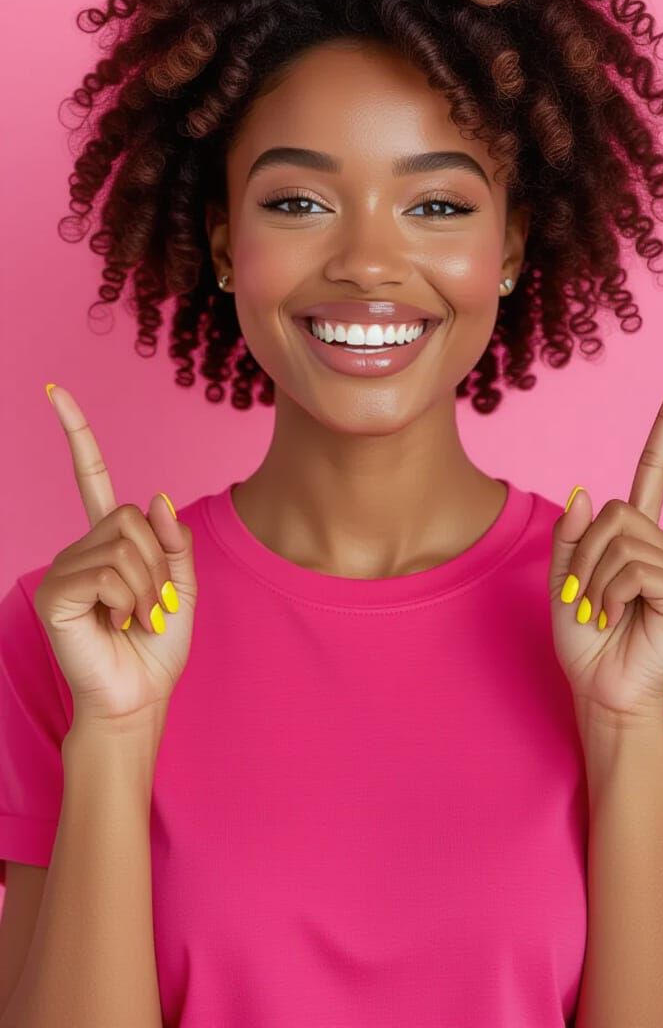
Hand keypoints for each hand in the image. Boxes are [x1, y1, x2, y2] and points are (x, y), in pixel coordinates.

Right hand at [35, 385, 197, 731]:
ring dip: (148, 586)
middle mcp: (81, 548)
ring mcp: (64, 569)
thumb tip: (156, 497)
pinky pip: (110, 572)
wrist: (139, 697)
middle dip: (158, 562)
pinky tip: (118, 623)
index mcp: (109, 541)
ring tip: (136, 618)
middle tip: (152, 604)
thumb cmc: (157, 647)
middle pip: (133, 516)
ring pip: (126, 544)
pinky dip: (130, 598)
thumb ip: (174, 540)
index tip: (55, 391)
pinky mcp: (55, 593)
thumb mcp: (182, 586)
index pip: (91, 476)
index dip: (76, 433)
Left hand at [548, 375, 662, 729]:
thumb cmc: (584, 641)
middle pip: (614, 510)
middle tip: (587, 597)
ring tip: (603, 612)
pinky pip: (634, 565)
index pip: (655, 470)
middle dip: (586, 554)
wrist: (601, 691)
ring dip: (595, 578)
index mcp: (635, 536)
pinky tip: (619, 618)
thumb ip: (570, 536)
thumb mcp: (563, 581)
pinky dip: (612, 592)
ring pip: (620, 538)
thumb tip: (583, 492)